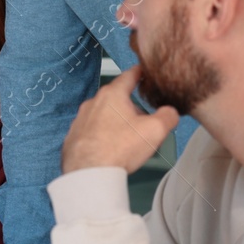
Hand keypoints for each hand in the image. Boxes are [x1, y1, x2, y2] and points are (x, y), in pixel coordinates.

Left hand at [60, 66, 178, 173]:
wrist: (89, 173)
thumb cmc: (120, 148)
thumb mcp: (155, 130)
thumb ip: (168, 116)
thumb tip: (170, 112)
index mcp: (112, 95)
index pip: (129, 75)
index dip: (141, 72)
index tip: (145, 71)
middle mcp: (93, 102)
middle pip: (117, 98)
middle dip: (131, 106)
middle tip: (144, 120)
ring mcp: (80, 119)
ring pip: (104, 114)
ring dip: (116, 122)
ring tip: (127, 139)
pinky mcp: (73, 135)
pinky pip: (92, 130)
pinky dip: (102, 135)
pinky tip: (110, 148)